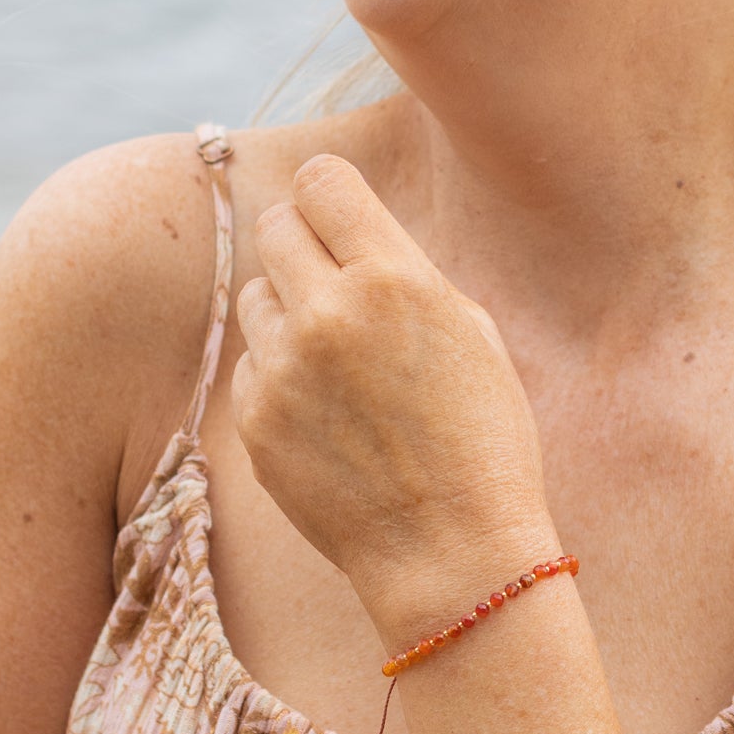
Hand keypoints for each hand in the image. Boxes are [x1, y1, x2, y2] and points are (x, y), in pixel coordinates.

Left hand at [231, 155, 555, 638]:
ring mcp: (282, 369)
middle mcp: (327, 313)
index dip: (332, 194)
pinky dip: (280, 375)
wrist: (452, 552)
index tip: (339, 214)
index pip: (322, 181)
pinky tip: (329, 414)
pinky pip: (251, 365)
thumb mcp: (471, 331)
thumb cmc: (482, 438)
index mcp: (393, 278)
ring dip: (288, 309)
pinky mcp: (255, 421)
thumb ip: (405, 271)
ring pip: (255, 295)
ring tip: (339, 358)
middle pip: (276, 225)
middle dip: (303, 241)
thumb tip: (350, 236)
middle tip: (333, 277)